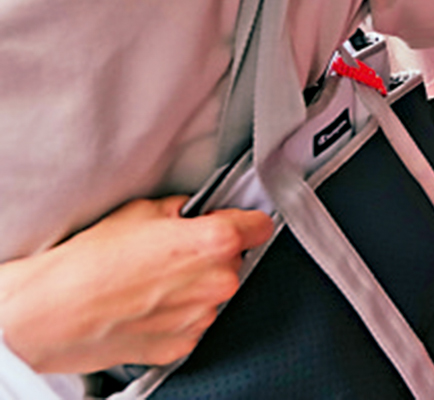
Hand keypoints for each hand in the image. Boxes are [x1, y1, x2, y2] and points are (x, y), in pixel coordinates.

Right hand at [0, 197, 273, 372]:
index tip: (236, 222)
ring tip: (150, 282)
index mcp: (215, 242)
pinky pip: (191, 322)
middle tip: (172, 253)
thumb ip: (180, 210)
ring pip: (212, 294)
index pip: (260, 226)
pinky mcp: (182, 344)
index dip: (246, 221)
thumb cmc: (91, 263)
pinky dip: (176, 314)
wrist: (54, 312)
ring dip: (193, 287)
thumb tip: (190, 212)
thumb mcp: (141, 212)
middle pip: (234, 261)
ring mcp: (201, 317)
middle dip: (210, 256)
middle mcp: (217, 282)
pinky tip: (145, 306)